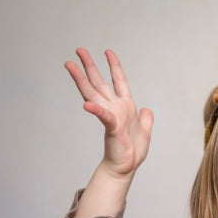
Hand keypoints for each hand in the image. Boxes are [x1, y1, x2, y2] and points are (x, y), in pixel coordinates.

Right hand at [65, 48, 152, 175]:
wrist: (126, 167)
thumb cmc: (132, 151)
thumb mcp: (145, 130)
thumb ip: (146, 118)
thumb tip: (147, 109)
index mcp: (124, 106)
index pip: (118, 80)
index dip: (114, 66)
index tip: (108, 51)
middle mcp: (114, 108)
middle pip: (98, 82)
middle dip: (89, 66)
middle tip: (79, 50)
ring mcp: (111, 116)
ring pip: (93, 93)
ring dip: (81, 79)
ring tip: (69, 65)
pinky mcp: (112, 127)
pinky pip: (103, 116)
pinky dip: (96, 110)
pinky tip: (87, 104)